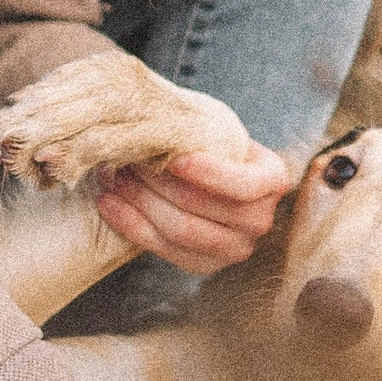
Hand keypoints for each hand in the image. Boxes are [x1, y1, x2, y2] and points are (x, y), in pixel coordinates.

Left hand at [93, 138, 290, 274]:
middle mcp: (260, 220)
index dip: (207, 173)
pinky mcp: (205, 265)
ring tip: (112, 177)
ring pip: (179, 230)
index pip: (242, 185)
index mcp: (273, 181)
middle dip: (156, 182)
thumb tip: (153, 115)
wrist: (216, 179)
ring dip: (139, 202)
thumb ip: (198, 128)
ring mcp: (235, 248)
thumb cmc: (214, 147)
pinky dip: (131, 225)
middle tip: (126, 159)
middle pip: (201, 208)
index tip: (173, 158)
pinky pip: (163, 249)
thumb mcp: (217, 131)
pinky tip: (108, 203)